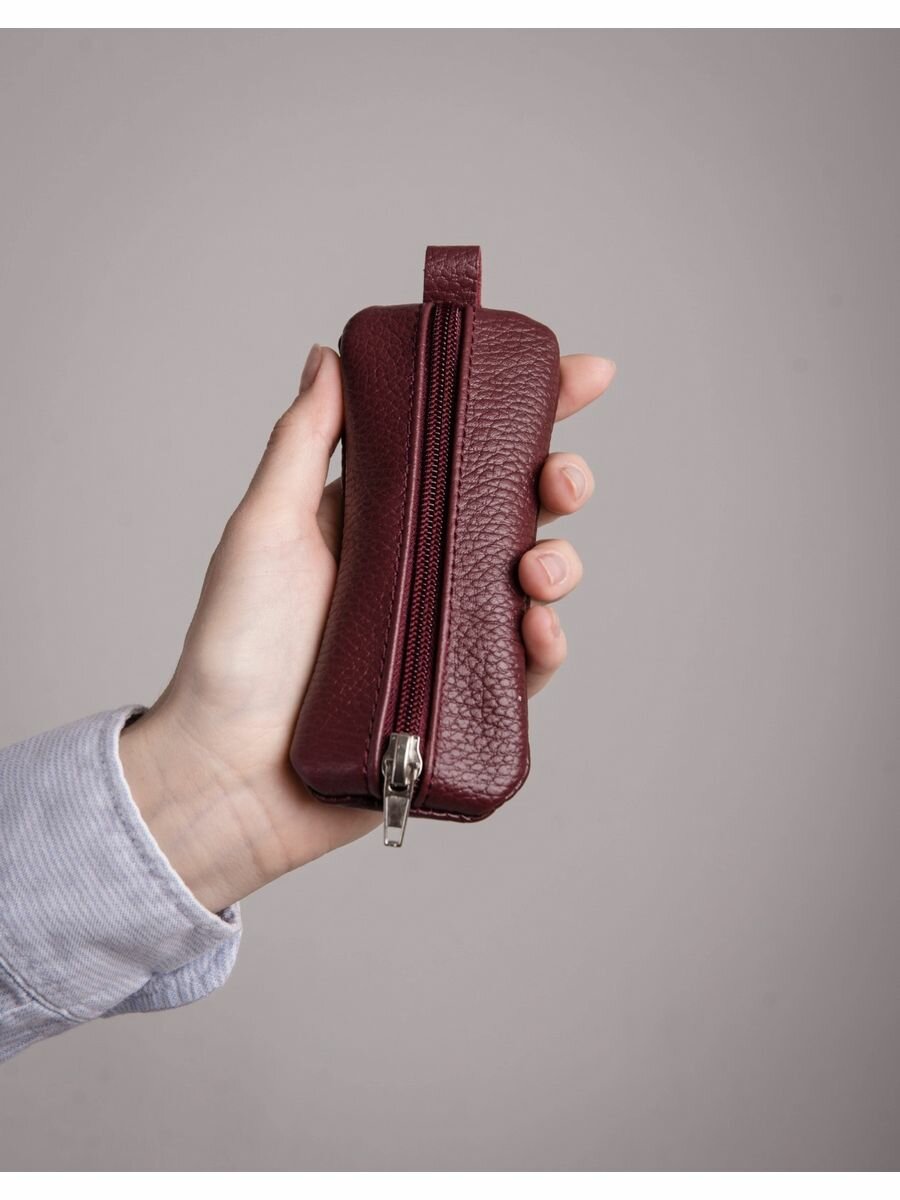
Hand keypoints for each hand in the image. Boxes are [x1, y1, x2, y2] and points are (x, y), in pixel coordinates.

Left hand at [120, 344, 615, 911]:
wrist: (231, 770)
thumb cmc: (235, 648)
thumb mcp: (266, 526)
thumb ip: (304, 440)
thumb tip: (330, 352)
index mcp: (384, 517)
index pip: (466, 449)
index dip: (531, 410)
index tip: (583, 375)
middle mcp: (423, 568)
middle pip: (517, 511)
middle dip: (560, 481)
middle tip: (563, 477)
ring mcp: (445, 632)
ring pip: (533, 583)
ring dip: (559, 563)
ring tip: (536, 571)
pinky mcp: (460, 697)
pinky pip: (525, 666)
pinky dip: (546, 646)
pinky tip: (536, 632)